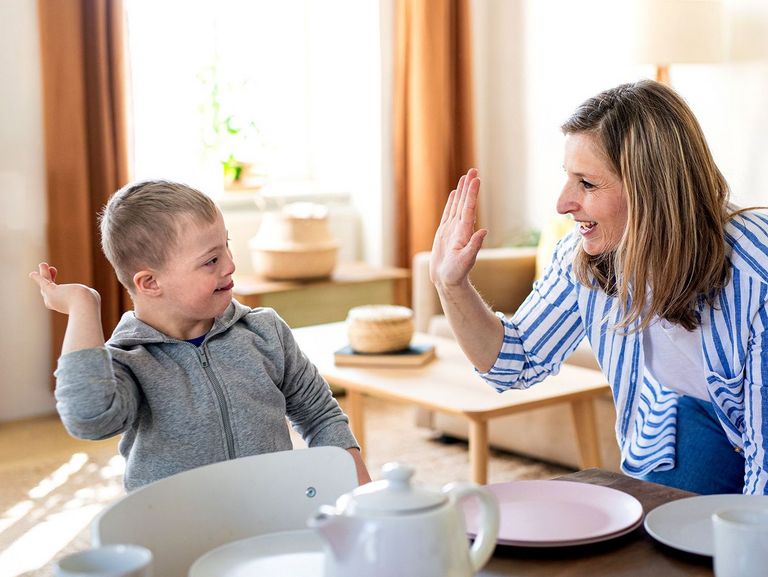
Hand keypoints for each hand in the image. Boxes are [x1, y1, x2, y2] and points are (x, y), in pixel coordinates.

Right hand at [29, 263, 100, 314]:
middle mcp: (56, 304)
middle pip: (48, 291)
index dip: (60, 287)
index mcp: (65, 305)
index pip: (59, 296)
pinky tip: (32, 274)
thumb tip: (91, 293)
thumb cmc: (90, 302)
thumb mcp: (90, 296)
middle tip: (52, 269)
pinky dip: (37, 278)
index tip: (63, 280)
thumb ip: (88, 295)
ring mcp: (52, 298)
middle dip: (49, 279)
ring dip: (44, 274)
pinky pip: (42, 283)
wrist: (85, 305)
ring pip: (45, 285)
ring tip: (43, 264)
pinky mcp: (50, 292)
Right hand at [429, 168, 487, 288]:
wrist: (447, 281)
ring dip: (461, 192)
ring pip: (457, 206)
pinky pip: (448, 214)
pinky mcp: (445, 233)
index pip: (469, 208)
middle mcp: (461, 228)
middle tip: (473, 170)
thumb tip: (484, 231)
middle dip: (469, 187)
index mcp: (465, 232)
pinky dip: (451, 203)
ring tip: (465, 177)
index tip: (475, 179)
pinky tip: (454, 194)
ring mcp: (453, 230)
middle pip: (465, 203)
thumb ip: (474, 246)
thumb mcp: (465, 261)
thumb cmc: (456, 274)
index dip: (472, 193)